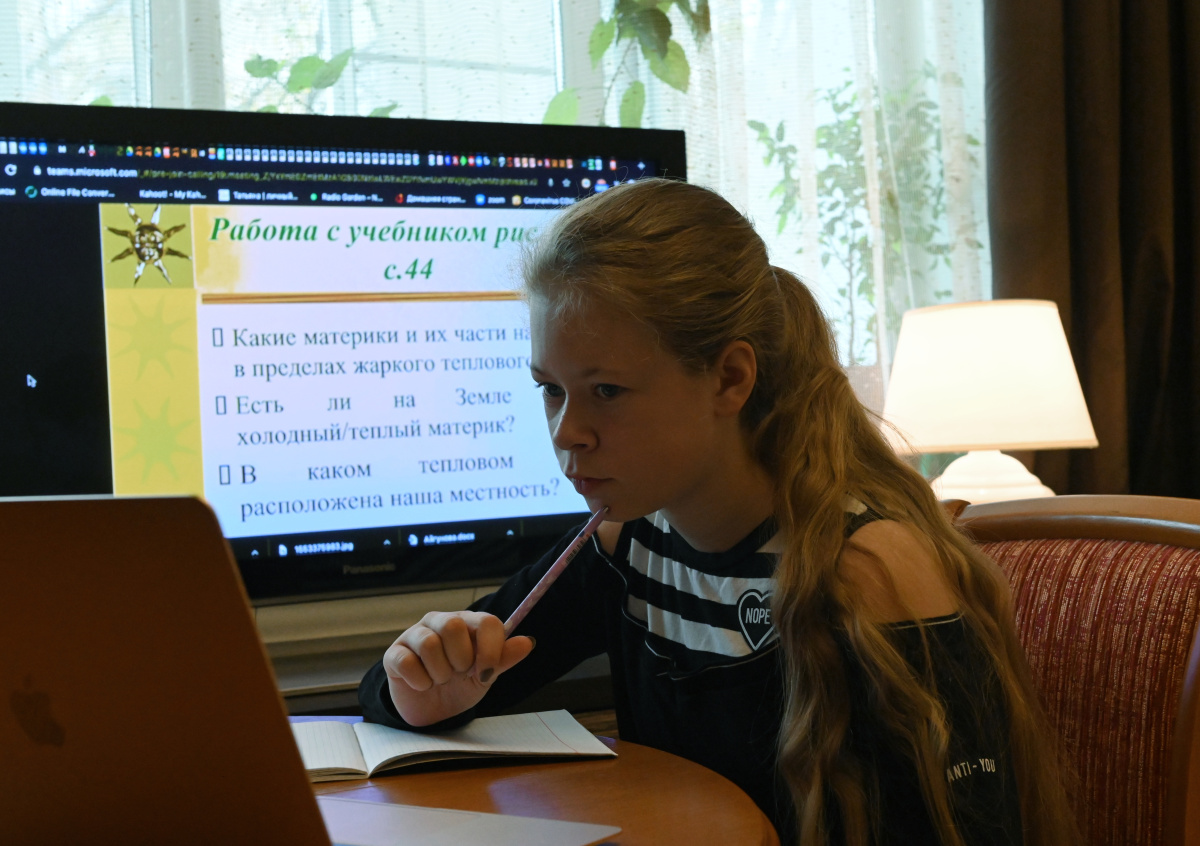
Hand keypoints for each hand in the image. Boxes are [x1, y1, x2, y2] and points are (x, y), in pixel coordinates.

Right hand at [382, 610, 535, 726]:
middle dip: (461, 659)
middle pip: (452, 625)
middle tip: (459, 674)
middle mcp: (440, 622)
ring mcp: (415, 635)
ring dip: (440, 673)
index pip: (486, 622)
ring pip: (429, 644)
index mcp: (468, 623)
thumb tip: (527, 642)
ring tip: (440, 680)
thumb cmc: (461, 686)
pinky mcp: (394, 653)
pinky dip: (420, 681)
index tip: (487, 674)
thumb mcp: (486, 676)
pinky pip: (407, 662)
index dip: (491, 649)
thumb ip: (503, 659)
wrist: (431, 711)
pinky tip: (422, 685)